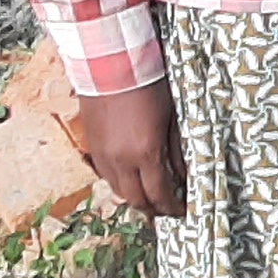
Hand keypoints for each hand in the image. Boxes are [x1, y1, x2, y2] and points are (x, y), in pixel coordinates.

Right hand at [71, 83, 187, 217]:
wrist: (110, 66)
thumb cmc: (148, 87)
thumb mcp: (171, 118)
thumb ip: (176, 150)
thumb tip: (184, 175)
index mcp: (145, 153)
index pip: (160, 194)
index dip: (172, 207)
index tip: (182, 211)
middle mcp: (121, 161)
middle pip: (137, 200)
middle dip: (154, 209)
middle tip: (168, 209)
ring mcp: (103, 156)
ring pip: (118, 191)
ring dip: (135, 198)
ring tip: (150, 197)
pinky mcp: (92, 147)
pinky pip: (106, 177)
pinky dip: (120, 184)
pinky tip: (131, 179)